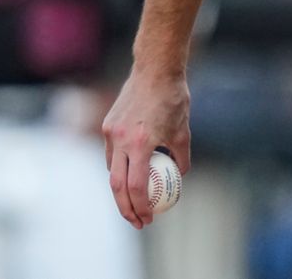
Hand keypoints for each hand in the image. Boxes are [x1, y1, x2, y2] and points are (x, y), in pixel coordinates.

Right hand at [101, 69, 190, 228]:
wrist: (154, 71)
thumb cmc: (174, 100)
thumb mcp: (184, 132)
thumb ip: (180, 157)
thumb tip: (179, 177)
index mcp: (140, 143)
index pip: (136, 186)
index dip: (141, 206)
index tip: (149, 218)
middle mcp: (120, 140)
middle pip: (117, 186)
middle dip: (126, 208)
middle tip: (138, 221)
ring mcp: (110, 132)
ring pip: (112, 170)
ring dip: (121, 190)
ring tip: (134, 203)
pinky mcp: (107, 125)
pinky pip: (111, 154)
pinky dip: (120, 168)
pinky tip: (131, 175)